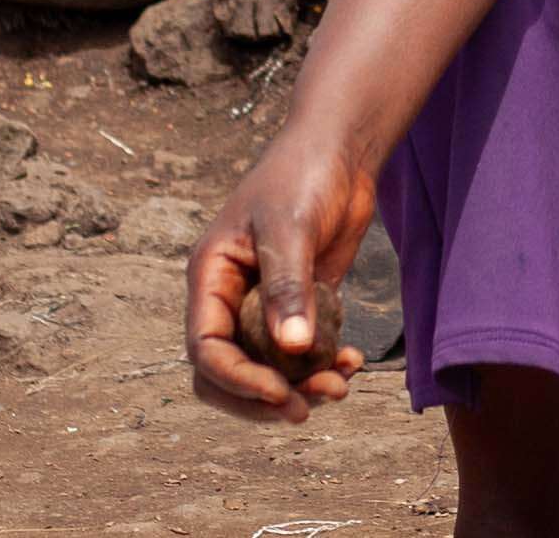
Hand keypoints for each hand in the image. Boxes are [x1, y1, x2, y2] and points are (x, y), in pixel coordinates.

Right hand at [184, 143, 373, 422]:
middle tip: (307, 409)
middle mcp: (230, 296)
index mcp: (211, 277)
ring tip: (340, 387)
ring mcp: (265, 303)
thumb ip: (288, 288)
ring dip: (300, 387)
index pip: (206, 350)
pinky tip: (352, 361)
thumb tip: (291, 348)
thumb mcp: (290, 228)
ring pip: (268, 368)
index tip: (280, 394)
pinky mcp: (300, 304)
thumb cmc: (303, 175)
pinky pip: (301, 352)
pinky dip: (323, 366)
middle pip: (228, 372)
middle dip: (265, 397)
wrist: (340, 149)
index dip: (238, 381)